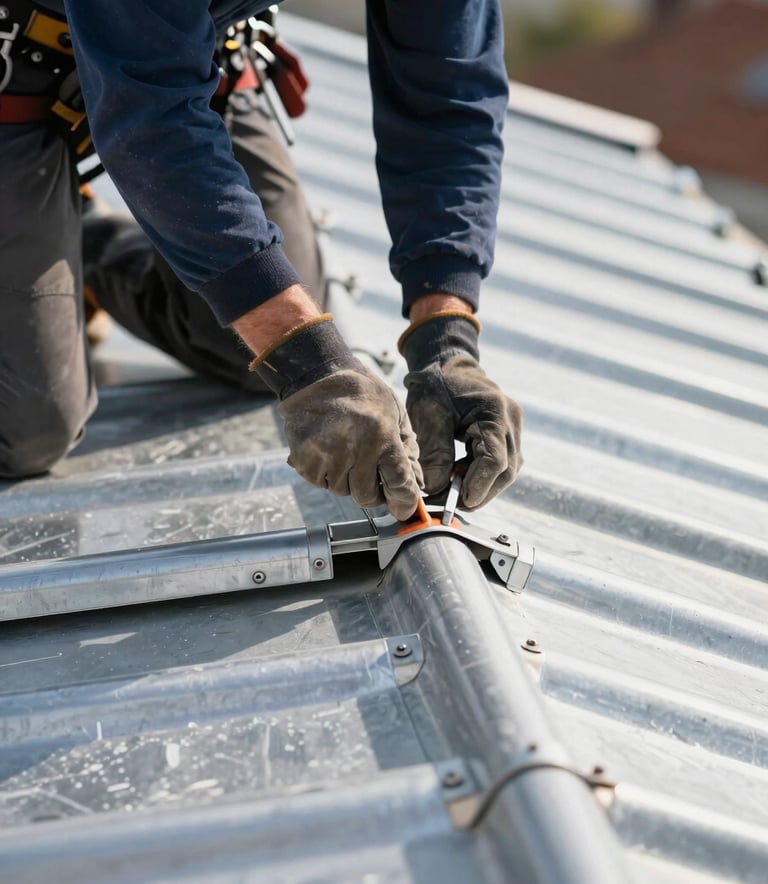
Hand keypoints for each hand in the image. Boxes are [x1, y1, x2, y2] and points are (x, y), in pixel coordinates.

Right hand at [246, 311, 421, 519]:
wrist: (316, 376)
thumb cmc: (361, 393)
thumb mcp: (395, 412)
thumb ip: (408, 449)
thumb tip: (417, 484)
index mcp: (382, 437)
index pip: (399, 483)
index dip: (404, 501)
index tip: (404, 508)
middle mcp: (356, 450)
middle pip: (368, 497)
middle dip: (373, 492)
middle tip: (371, 475)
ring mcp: (328, 456)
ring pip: (343, 492)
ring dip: (347, 480)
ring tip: (345, 451)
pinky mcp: (305, 460)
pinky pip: (320, 483)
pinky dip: (326, 474)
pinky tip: (328, 451)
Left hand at [400, 311, 522, 510]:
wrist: (446, 365)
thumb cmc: (436, 384)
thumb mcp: (429, 415)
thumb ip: (434, 452)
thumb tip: (434, 489)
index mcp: (495, 411)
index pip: (495, 458)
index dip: (480, 484)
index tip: (461, 500)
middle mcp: (511, 421)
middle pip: (506, 470)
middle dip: (480, 492)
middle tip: (450, 504)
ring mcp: (512, 429)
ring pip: (506, 471)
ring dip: (481, 487)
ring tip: (450, 492)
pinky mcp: (506, 436)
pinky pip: (500, 464)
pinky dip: (481, 476)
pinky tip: (459, 479)